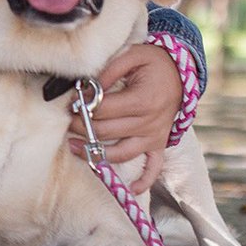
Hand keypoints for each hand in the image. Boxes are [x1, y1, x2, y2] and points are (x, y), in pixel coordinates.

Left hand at [67, 43, 180, 192]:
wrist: (181, 72)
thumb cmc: (152, 62)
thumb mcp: (132, 55)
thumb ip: (108, 70)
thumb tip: (87, 88)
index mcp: (143, 100)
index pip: (104, 110)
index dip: (83, 107)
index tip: (69, 103)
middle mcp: (150, 122)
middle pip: (107, 132)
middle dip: (80, 127)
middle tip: (65, 121)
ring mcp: (155, 136)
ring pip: (121, 153)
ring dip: (95, 153)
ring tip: (73, 146)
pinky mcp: (159, 144)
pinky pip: (153, 168)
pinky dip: (144, 181)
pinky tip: (131, 190)